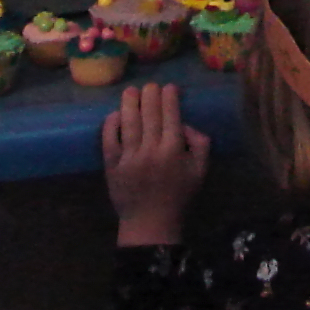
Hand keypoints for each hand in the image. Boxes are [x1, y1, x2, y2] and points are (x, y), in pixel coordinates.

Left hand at [102, 83, 209, 246]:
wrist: (150, 224)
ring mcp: (129, 157)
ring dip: (130, 102)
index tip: (170, 87)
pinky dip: (111, 124)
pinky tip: (115, 114)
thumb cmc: (178, 196)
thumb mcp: (200, 171)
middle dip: (151, 94)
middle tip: (152, 86)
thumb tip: (185, 124)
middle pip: (150, 113)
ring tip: (131, 90)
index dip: (170, 97)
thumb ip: (200, 144)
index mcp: (174, 151)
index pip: (171, 115)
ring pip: (129, 122)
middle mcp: (151, 150)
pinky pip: (109, 140)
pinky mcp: (112, 165)